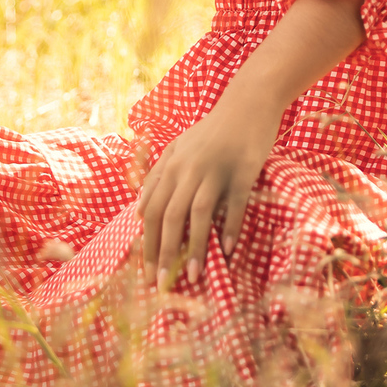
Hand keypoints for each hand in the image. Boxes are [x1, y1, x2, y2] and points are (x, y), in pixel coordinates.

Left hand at [137, 87, 282, 291]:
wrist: (248, 102)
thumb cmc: (213, 129)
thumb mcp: (179, 147)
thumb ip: (158, 176)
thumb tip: (138, 212)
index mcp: (170, 164)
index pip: (150, 210)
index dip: (145, 242)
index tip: (145, 271)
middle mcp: (188, 168)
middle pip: (168, 216)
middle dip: (162, 253)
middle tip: (161, 283)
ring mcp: (215, 169)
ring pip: (197, 214)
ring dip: (194, 248)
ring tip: (192, 277)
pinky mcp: (242, 171)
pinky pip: (233, 205)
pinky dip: (229, 229)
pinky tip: (227, 251)